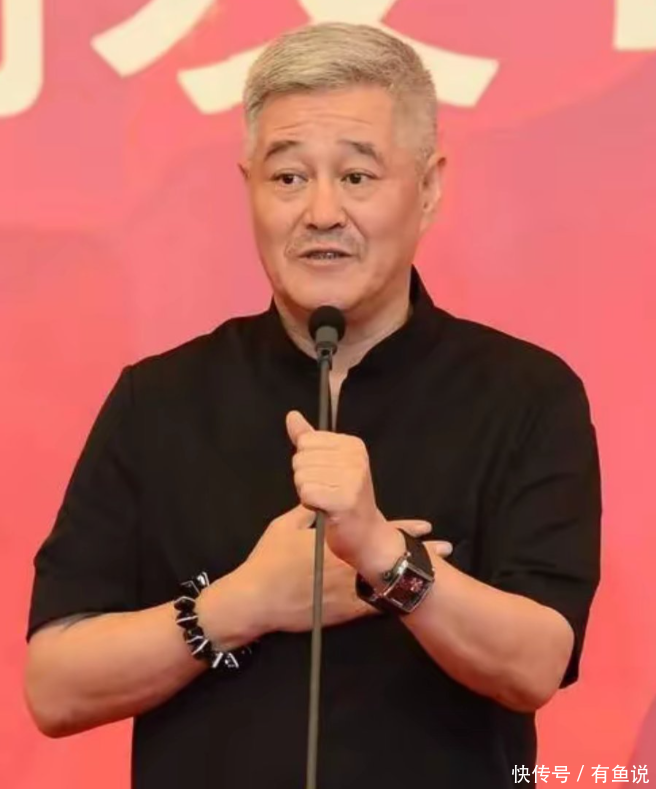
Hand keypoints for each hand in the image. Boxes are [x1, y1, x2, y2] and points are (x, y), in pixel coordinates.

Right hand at [235, 504, 438, 635]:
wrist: (256, 600)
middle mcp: (349, 564)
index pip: (377, 530)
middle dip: (418, 553)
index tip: (425, 524)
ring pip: (389, 583)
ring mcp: (349, 591)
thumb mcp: (286, 525)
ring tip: (438, 578)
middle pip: (390, 557)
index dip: (403, 528)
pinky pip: (374, 609)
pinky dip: (393, 603)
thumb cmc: (268, 560)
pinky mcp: (343, 613)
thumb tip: (317, 493)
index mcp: (338, 540)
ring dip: (411, 578)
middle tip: (445, 548)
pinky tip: (412, 603)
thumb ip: (307, 509)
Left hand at [286, 410, 395, 567]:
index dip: (308, 462)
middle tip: (326, 491)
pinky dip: (310, 504)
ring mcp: (352, 479)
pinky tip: (325, 509)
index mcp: (353, 444)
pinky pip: (306, 493)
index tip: (326, 475)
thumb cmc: (345, 498)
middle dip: (306, 478)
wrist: (367, 535)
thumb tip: (292, 416)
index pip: (306, 441)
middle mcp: (355, 458)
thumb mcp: (330, 463)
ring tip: (326, 500)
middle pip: (301, 459)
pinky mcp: (344, 500)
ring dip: (307, 493)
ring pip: (301, 477)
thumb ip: (309, 438)